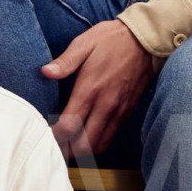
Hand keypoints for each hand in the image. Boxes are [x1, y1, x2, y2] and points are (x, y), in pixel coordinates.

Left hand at [43, 20, 151, 156]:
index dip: (55, 136)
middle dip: (67, 151)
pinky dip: (98, 142)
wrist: (146, 40)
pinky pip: (111, 136)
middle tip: (54, 147)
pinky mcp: (128, 111)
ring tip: (69, 146)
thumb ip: (65, 61)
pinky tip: (87, 136)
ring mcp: (118, 110)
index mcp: (90, 89)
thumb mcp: (85, 43)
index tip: (46, 134)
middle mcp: (105, 105)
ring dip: (83, 151)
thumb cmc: (112, 39)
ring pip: (99, 145)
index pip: (69, 126)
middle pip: (84, 144)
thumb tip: (45, 72)